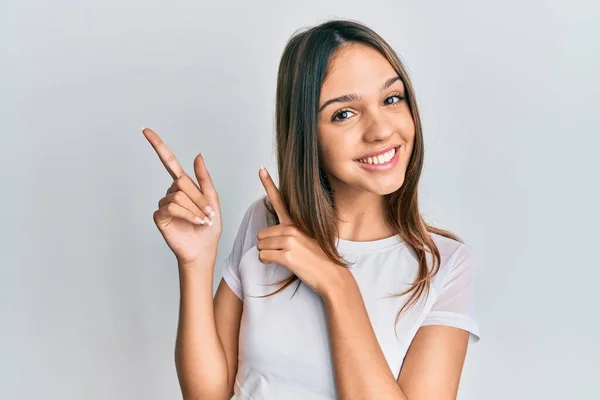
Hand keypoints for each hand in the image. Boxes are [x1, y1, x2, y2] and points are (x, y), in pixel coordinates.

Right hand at [142, 127, 221, 265]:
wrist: (204, 248)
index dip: (158, 146)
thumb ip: (204, 178)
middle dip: (199, 198)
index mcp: (184, 186)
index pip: (168, 162)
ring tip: (202, 220)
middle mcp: (172, 192)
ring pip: (179, 195)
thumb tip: (197, 155)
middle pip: (182, 182)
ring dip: (195, 209)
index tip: (145, 130)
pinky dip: (187, 214)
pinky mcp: (160, 216)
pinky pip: (173, 206)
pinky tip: (195, 222)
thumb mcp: (213, 199)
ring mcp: (164, 204)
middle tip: (209, 213)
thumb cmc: (209, 227)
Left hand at [256, 167, 341, 296]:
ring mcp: (290, 241)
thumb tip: (275, 234)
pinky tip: (280, 263)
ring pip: (260, 246)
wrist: (332, 276)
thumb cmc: (321, 259)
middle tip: (283, 252)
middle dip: (266, 245)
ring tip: (284, 258)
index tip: (260, 169)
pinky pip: (263, 256)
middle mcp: (292, 228)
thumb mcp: (311, 237)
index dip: (268, 183)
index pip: (279, 199)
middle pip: (261, 234)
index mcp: (296, 222)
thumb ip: (293, 231)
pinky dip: (267, 262)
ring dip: (266, 254)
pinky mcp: (287, 255)